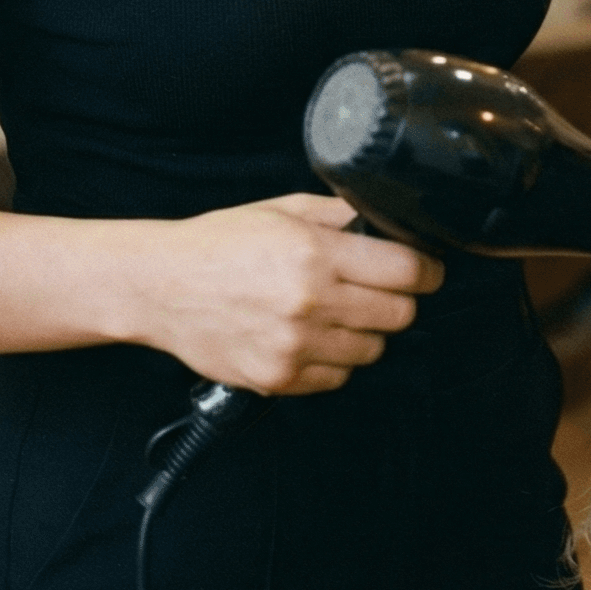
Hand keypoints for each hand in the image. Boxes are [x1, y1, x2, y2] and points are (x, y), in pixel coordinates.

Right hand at [128, 193, 442, 396]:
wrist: (163, 286)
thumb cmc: (221, 243)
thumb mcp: (283, 210)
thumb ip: (338, 215)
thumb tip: (385, 221)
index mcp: (315, 253)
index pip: (405, 271)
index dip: (426, 269)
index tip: (427, 269)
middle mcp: (310, 302)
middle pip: (399, 315)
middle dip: (400, 300)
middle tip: (384, 289)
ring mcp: (295, 346)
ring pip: (372, 350)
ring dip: (367, 331)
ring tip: (339, 312)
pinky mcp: (280, 379)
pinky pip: (338, 377)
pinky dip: (335, 359)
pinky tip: (313, 335)